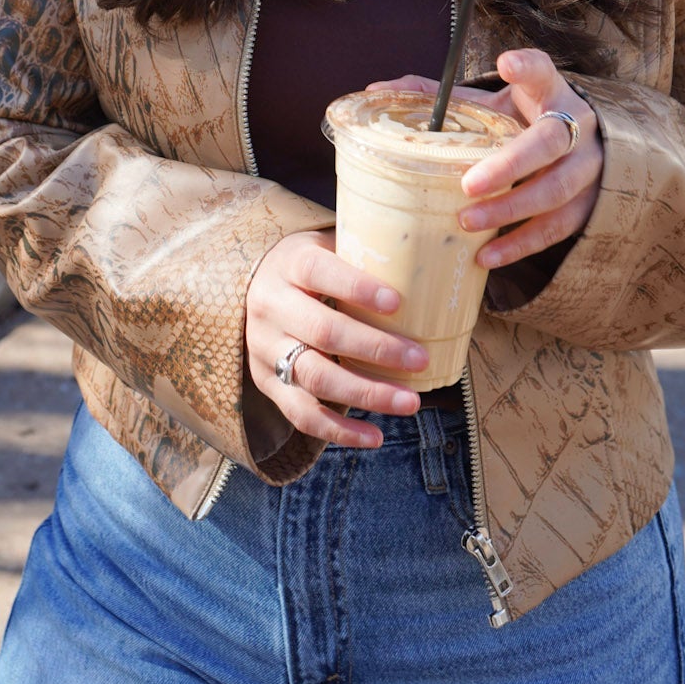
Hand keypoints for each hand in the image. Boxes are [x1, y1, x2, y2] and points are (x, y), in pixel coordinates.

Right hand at [245, 230, 428, 448]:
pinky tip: (375, 437)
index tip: (397, 303)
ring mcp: (265, 348)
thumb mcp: (328, 247)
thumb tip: (428, 268)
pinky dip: (340, 431)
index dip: (357, 289)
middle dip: (376, 349)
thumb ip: (365, 255)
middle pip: (323, 332)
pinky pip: (302, 414)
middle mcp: (272, 306)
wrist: (255, 288)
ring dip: (367, 393)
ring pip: (315, 378)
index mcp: (290, 264)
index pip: (319, 272)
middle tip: (420, 360)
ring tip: (410, 402)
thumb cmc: (312, 269)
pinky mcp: (267, 383)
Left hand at [368, 51, 602, 269]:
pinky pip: (556, 228)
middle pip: (548, 143)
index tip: (505, 64)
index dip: (527, 68)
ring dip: (510, 210)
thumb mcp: (491, 102)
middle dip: (509, 165)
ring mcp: (587, 168)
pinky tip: (487, 256)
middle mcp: (575, 127)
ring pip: (555, 190)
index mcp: (549, 93)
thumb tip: (376, 90)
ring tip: (466, 222)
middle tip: (467, 184)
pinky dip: (521, 244)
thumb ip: (444, 96)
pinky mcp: (586, 205)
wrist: (581, 147)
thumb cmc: (524, 121)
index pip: (543, 71)